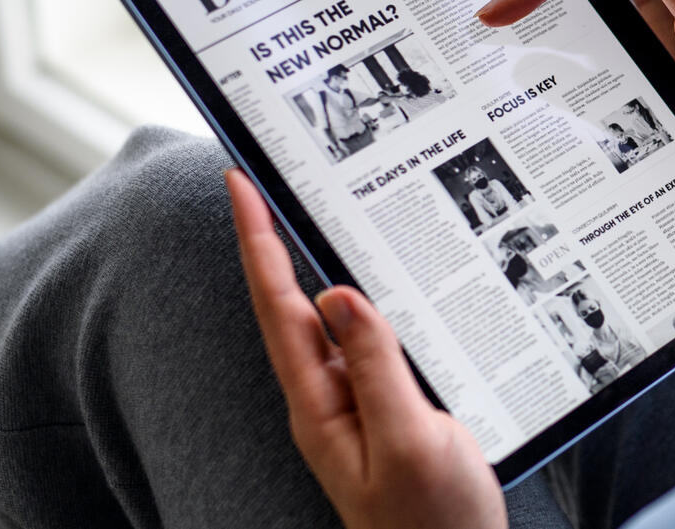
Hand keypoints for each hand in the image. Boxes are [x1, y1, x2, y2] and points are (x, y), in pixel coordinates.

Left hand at [228, 169, 505, 528]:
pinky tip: (374, 280)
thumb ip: (376, 368)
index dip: (258, 243)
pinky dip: (363, 298)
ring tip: (304, 209)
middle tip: (262, 180)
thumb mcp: (409, 441)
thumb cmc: (434, 520)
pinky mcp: (386, 407)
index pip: (279, 307)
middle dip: (270, 240)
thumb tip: (338, 293)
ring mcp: (354, 403)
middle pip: (290, 305)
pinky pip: (365, 340)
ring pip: (327, 318)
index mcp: (320, 405)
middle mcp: (327, 398)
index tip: (240, 185)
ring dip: (312, 263)